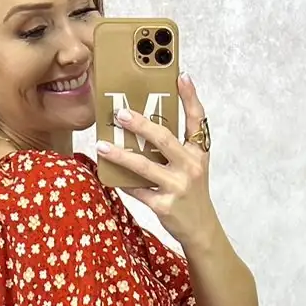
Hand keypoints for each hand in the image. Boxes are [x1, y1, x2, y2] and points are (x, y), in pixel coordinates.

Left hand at [97, 74, 218, 248]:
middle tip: (120, 113)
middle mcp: (191, 167)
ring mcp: (178, 187)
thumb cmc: (192, 193)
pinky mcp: (165, 206)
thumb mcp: (193, 167)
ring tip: (102, 145)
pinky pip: (138, 191)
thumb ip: (176, 147)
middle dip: (141, 124)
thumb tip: (145, 126)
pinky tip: (108, 175)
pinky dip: (122, 182)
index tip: (181, 76)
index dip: (190, 97)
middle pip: (164, 139)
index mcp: (199, 153)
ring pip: (144, 166)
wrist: (202, 229)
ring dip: (121, 154)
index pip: (197, 120)